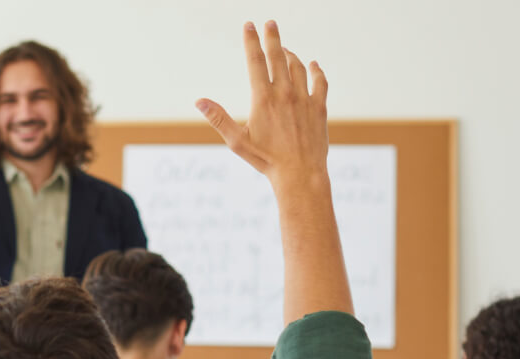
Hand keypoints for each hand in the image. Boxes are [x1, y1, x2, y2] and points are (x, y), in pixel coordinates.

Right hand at [195, 20, 328, 191]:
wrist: (300, 174)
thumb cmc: (265, 160)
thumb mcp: (237, 142)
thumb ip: (219, 119)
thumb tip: (200, 101)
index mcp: (263, 99)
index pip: (255, 62)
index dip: (251, 41)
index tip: (249, 26)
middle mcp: (285, 94)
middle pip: (278, 57)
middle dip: (272, 37)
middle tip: (270, 23)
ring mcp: (304, 99)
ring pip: (298, 67)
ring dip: (290, 55)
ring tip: (284, 49)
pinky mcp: (319, 107)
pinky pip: (320, 82)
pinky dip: (315, 70)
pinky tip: (312, 65)